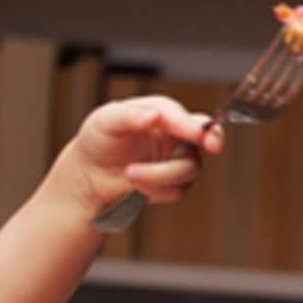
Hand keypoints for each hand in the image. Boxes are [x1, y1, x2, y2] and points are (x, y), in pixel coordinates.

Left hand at [64, 96, 224, 212]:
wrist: (89, 173)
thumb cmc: (99, 139)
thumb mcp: (105, 121)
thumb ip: (128, 116)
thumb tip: (154, 115)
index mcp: (163, 112)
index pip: (185, 117)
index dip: (193, 126)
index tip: (197, 134)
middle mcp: (176, 134)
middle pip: (207, 136)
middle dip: (213, 139)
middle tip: (213, 145)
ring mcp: (177, 159)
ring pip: (189, 169)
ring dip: (160, 174)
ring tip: (129, 173)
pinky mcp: (172, 183)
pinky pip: (175, 190)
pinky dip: (153, 188)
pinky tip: (132, 183)